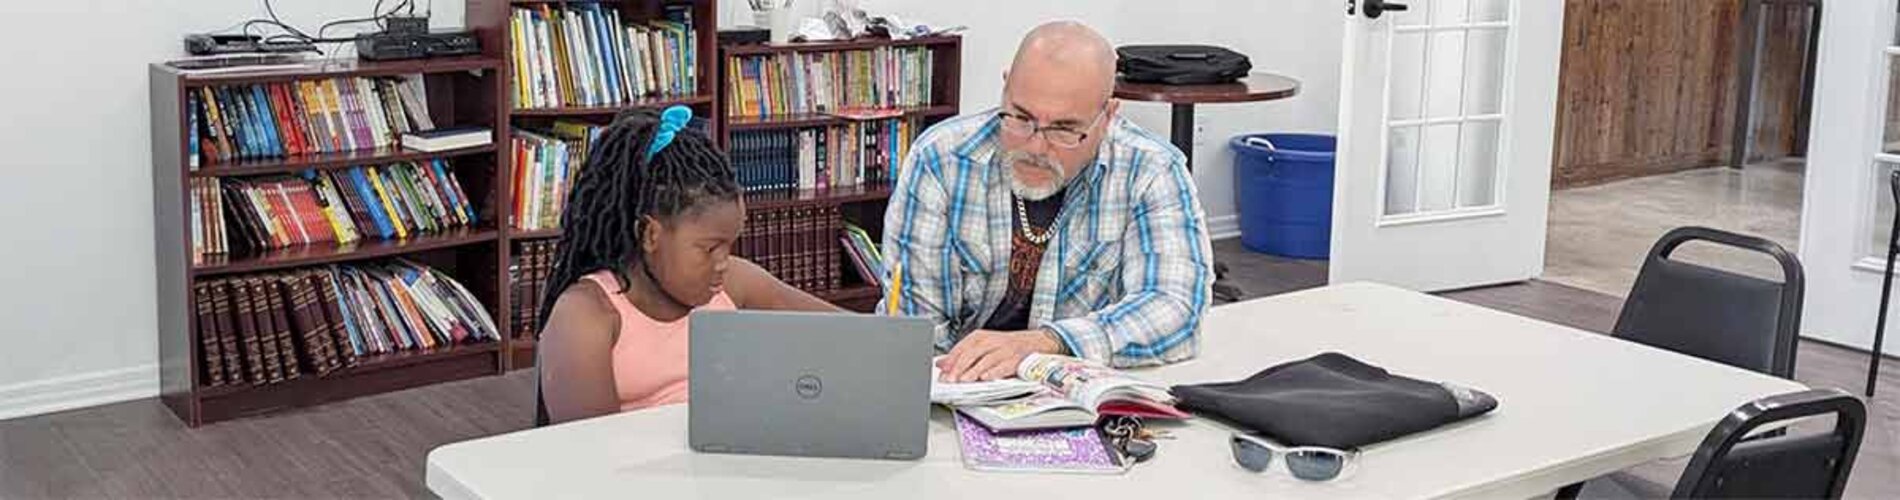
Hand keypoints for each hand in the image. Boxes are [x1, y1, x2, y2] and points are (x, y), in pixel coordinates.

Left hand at [936, 329, 1064, 381]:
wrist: (1037, 342)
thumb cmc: (1007, 347)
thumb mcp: (983, 347)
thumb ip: (963, 355)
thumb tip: (941, 363)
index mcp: (981, 337)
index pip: (962, 347)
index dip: (951, 360)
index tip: (942, 372)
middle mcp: (992, 340)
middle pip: (972, 353)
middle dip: (959, 367)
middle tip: (950, 379)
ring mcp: (1005, 349)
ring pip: (986, 359)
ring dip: (974, 371)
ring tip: (964, 380)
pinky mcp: (1017, 358)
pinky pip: (1004, 365)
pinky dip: (994, 372)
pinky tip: (985, 378)